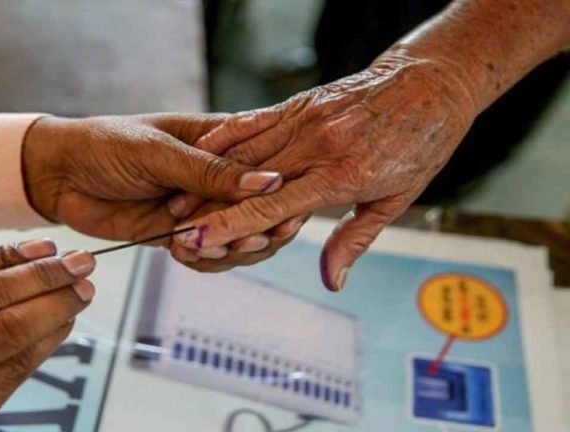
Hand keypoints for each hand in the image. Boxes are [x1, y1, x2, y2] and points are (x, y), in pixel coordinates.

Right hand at [0, 239, 94, 430]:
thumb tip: (26, 259)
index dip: (3, 253)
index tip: (44, 246)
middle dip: (41, 275)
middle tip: (79, 262)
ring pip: (4, 332)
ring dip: (53, 306)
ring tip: (80, 290)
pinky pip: (12, 370)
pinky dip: (45, 342)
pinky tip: (63, 324)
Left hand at [22, 114, 281, 244]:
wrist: (57, 175)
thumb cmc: (105, 144)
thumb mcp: (159, 152)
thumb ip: (211, 172)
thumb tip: (269, 182)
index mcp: (222, 141)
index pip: (270, 167)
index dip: (281, 195)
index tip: (282, 215)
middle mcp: (217, 177)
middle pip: (262, 211)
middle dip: (257, 230)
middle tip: (242, 240)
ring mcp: (200, 207)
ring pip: (239, 238)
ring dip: (228, 249)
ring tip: (203, 246)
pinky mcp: (180, 233)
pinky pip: (207, 254)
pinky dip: (202, 260)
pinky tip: (183, 253)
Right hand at [170, 54, 476, 289]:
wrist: (430, 83)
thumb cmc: (419, 144)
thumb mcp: (395, 200)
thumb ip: (354, 240)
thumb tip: (331, 281)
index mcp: (340, 176)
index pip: (272, 208)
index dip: (230, 227)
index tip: (199, 241)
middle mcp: (316, 146)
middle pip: (246, 182)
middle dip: (206, 207)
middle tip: (174, 229)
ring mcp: (304, 120)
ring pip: (243, 152)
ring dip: (207, 177)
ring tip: (176, 200)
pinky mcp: (299, 103)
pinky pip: (253, 120)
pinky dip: (223, 137)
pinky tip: (200, 151)